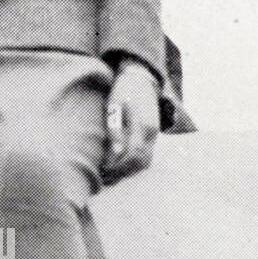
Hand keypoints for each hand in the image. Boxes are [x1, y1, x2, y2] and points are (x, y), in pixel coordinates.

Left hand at [100, 58, 160, 184]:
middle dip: (122, 174)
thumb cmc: (122, 91)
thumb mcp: (114, 106)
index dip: (118, 167)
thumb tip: (115, 153)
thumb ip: (115, 130)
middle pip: (140, 163)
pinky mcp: (153, 135)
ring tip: (109, 175)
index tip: (102, 172)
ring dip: (128, 171)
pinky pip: (146, 156)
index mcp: (143, 126)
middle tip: (103, 179)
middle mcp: (152, 133)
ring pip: (145, 162)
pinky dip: (133, 164)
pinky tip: (119, 166)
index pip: (132, 156)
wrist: (140, 79)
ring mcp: (155, 135)